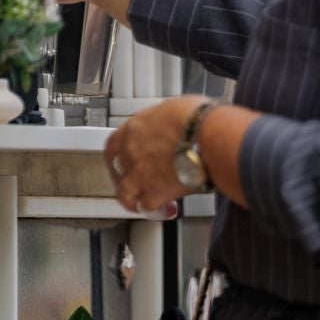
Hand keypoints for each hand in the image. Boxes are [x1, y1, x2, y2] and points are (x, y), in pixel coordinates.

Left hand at [105, 95, 207, 215]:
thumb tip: (172, 125)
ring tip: (144, 203)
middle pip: (117, 172)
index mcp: (134, 128)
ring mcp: (139, 175)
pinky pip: (148, 208)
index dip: (116, 157)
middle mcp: (131, 152)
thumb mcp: (174, 108)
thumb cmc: (196, 118)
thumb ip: (164, 122)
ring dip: (133, 200)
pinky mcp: (154, 193)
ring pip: (125, 195)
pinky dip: (157, 210)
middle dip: (126, 180)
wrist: (207, 135)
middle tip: (137, 184)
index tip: (120, 162)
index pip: (112, 146)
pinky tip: (167, 208)